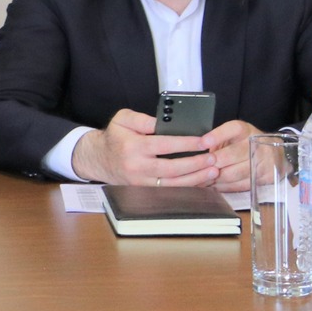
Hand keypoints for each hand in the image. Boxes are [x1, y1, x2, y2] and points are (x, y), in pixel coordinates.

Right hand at [72, 109, 220, 187]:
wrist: (98, 159)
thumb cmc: (115, 137)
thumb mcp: (123, 119)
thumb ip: (144, 119)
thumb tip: (165, 123)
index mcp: (133, 146)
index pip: (165, 145)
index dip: (187, 143)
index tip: (204, 141)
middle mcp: (137, 166)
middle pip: (173, 168)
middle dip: (196, 163)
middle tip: (213, 157)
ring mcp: (141, 182)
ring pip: (174, 184)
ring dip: (196, 178)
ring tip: (213, 170)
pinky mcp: (145, 191)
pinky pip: (170, 191)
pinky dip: (188, 187)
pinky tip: (201, 181)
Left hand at [200, 120, 260, 191]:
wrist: (272, 153)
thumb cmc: (242, 144)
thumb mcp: (230, 136)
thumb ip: (216, 141)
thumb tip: (198, 151)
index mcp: (245, 130)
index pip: (232, 129)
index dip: (217, 136)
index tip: (203, 143)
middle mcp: (255, 144)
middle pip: (232, 155)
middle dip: (213, 163)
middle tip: (198, 168)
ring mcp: (262, 161)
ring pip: (235, 173)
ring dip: (216, 178)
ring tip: (201, 179)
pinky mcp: (265, 177)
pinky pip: (241, 185)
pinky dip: (225, 186)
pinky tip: (214, 186)